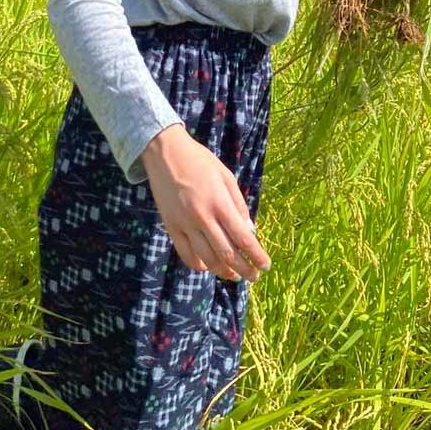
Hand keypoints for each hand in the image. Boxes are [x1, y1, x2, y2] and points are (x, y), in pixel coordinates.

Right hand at [141, 125, 270, 282]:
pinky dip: (199, 265)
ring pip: (207, 259)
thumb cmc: (199, 161)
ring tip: (234, 276)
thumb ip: (239, 204)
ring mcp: (185, 224)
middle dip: (245, 270)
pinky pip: (186, 254)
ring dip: (223, 272)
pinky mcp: (171, 227)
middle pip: (228, 254)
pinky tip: (208, 267)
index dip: (256, 256)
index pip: (243, 239)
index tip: (265, 266)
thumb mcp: (226, 176)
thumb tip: (249, 230)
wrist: (165, 152)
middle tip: (254, 277)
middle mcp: (203, 217)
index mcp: (220, 203)